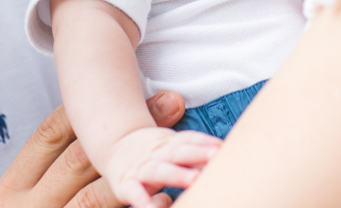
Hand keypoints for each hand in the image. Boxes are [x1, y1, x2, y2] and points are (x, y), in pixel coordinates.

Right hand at [0, 92, 185, 207]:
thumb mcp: (17, 206)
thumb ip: (45, 178)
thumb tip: (95, 137)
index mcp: (9, 191)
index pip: (48, 135)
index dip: (89, 110)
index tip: (127, 93)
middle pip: (81, 160)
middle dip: (128, 129)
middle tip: (170, 103)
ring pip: (96, 197)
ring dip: (142, 171)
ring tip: (177, 151)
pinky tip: (166, 203)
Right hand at [102, 126, 221, 207]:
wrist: (114, 147)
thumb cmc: (155, 154)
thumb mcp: (171, 149)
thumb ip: (193, 156)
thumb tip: (225, 162)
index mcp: (168, 143)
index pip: (188, 139)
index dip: (205, 142)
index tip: (222, 146)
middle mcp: (156, 153)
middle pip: (178, 151)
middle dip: (197, 153)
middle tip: (216, 156)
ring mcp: (141, 168)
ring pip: (159, 170)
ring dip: (176, 174)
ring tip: (195, 180)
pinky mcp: (125, 185)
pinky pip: (135, 193)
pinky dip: (143, 201)